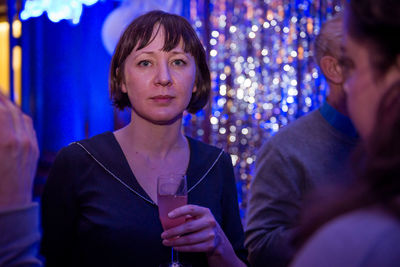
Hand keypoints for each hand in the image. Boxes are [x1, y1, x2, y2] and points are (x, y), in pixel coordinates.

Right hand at [0, 92, 38, 207]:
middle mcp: (21, 139)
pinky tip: (9, 114)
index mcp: (5, 141)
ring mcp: (30, 145)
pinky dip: (18, 116)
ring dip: (7, 105)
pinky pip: (28, 126)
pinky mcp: (34, 151)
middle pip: (9, 108)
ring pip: (20, 115)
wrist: (9, 210)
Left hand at [161, 204, 224, 254]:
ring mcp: (210, 234)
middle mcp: (209, 222)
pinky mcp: (210, 245)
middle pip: (188, 227)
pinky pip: (193, 248)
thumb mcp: (198, 217)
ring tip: (166, 242)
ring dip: (175, 241)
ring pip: (189, 239)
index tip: (169, 216)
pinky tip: (175, 247)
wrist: (217, 238)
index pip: (191, 209)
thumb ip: (187, 216)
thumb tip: (168, 220)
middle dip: (173, 232)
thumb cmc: (203, 225)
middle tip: (163, 235)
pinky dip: (182, 248)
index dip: (179, 211)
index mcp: (205, 212)